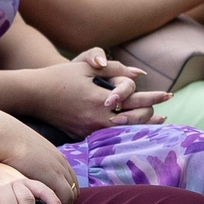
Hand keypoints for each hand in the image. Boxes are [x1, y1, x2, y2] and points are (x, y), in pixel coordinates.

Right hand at [0, 105, 82, 200]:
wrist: (4, 137)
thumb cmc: (6, 147)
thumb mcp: (23, 156)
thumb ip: (28, 166)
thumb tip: (23, 175)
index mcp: (54, 156)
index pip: (69, 179)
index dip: (64, 193)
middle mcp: (60, 162)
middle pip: (74, 187)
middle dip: (66, 201)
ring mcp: (58, 168)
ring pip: (72, 193)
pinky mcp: (53, 175)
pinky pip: (65, 195)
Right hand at [23, 56, 165, 134]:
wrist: (34, 95)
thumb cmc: (60, 76)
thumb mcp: (87, 66)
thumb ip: (115, 69)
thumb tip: (140, 74)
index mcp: (100, 99)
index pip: (135, 99)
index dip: (154, 97)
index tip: (169, 94)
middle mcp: (96, 118)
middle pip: (134, 119)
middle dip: (151, 112)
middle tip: (163, 107)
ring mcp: (89, 129)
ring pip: (124, 131)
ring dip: (142, 125)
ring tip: (157, 121)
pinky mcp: (82, 135)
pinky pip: (109, 136)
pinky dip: (125, 132)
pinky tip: (133, 129)